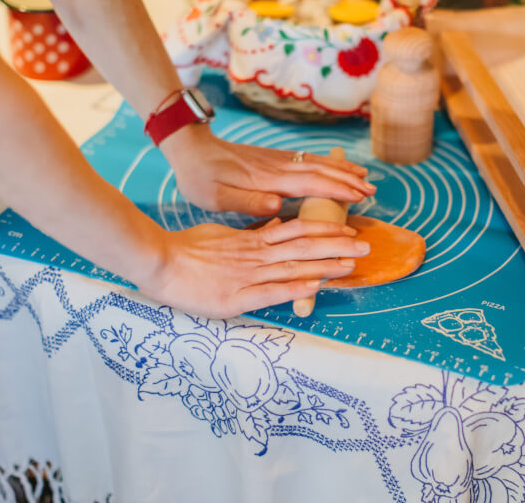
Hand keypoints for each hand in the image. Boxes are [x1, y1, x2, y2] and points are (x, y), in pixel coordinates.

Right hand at [140, 218, 369, 318]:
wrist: (159, 261)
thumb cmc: (187, 247)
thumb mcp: (223, 233)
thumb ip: (251, 232)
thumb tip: (276, 226)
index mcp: (252, 241)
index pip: (295, 231)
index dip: (324, 230)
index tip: (348, 228)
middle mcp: (255, 256)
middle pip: (303, 248)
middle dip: (336, 246)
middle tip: (365, 246)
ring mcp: (247, 276)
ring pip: (293, 268)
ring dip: (325, 266)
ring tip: (351, 264)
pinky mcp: (236, 298)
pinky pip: (270, 292)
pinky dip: (294, 289)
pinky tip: (315, 287)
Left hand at [161, 123, 376, 215]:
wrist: (191, 149)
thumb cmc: (201, 178)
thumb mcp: (217, 197)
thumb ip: (248, 201)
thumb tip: (278, 205)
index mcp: (267, 180)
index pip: (310, 184)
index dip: (337, 190)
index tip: (360, 196)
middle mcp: (276, 167)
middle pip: (320, 171)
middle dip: (348, 180)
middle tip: (372, 190)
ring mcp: (276, 160)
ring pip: (316, 163)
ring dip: (341, 169)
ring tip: (364, 177)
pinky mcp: (272, 158)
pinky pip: (307, 160)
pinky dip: (326, 163)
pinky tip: (336, 167)